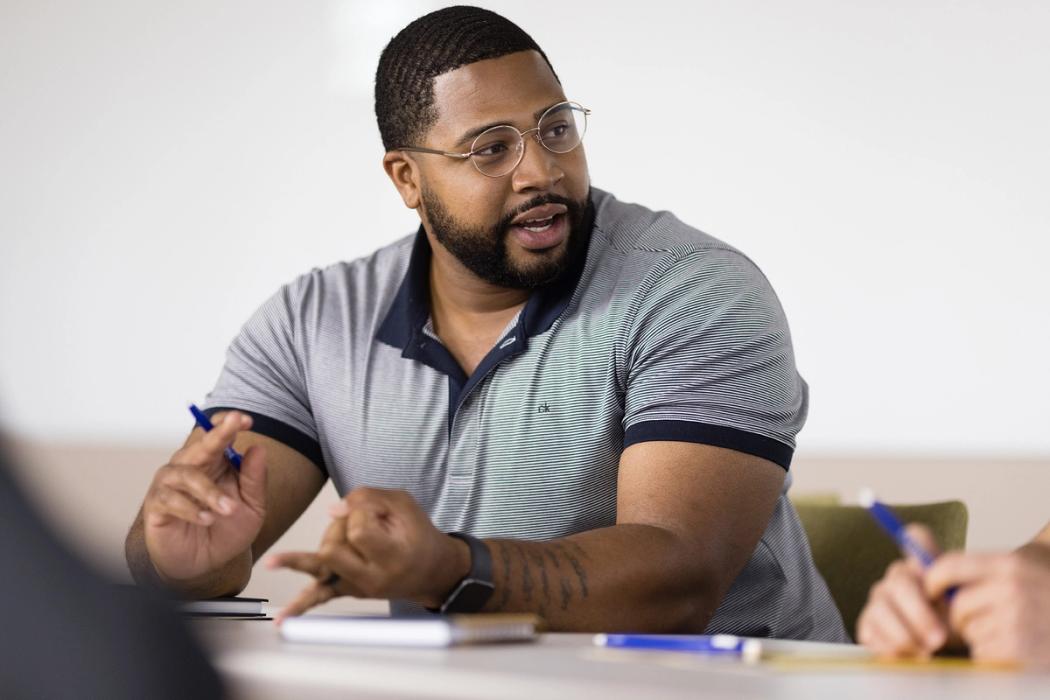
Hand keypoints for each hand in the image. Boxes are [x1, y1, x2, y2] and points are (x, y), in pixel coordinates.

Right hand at [143, 412, 267, 582]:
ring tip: (228, 510)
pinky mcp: (157, 505)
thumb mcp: (252, 507)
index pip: (218, 435)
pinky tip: (207, 519)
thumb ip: (255, 479)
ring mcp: (170, 484)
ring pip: (186, 474)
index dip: (228, 425)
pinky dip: (191, 509)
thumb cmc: (226, 530)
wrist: (204, 565)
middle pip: (201, 445)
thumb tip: (258, 448)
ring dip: (209, 491)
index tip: (245, 419)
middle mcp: (191, 467)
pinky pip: (170, 499)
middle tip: (233, 423)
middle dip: (218, 434)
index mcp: (215, 463)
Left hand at [268, 487, 468, 622]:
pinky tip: (283, 618)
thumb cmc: (417, 533)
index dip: (360, 512)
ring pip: (320, 564)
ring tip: (278, 559)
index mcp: (393, 556)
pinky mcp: (348, 591)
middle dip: (339, 526)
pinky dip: (301, 606)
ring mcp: (358, 587)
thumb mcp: (402, 503)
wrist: (431, 570)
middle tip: (362, 521)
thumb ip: (367, 497)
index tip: (375, 509)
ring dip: (322, 543)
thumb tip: (331, 510)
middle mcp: (373, 578)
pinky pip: (321, 597)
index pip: (359, 530)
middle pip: (332, 548)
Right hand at [857, 525, 950, 657]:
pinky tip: (908, 655)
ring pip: (881, 610)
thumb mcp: (966, 609)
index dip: (918, 544)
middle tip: (939, 638)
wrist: (943, 656)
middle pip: (900, 583)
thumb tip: (953, 566)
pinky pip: (871, 631)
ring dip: (905, 635)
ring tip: (926, 653)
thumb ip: (960, 586)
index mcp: (922, 567)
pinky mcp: (868, 625)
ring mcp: (880, 601)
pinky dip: (890, 647)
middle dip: (919, 615)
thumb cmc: (955, 627)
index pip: (917, 538)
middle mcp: (897, 578)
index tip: (933, 573)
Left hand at [926, 542, 1049, 664]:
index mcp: (1009, 564)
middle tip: (985, 618)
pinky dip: (995, 656)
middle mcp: (1012, 590)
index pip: (949, 566)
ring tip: (1013, 631)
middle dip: (964, 616)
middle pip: (958, 607)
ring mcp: (1018, 622)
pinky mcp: (1021, 651)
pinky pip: (985, 655)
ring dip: (982, 637)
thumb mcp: (1026, 563)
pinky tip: (1019, 648)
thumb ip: (984, 566)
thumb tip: (923, 555)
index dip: (933, 580)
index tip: (931, 589)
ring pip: (971, 633)